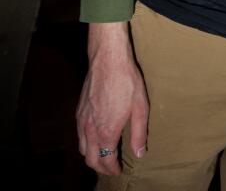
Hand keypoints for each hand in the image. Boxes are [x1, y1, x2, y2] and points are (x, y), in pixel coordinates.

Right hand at [76, 22, 148, 175]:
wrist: (107, 60)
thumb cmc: (127, 82)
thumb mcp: (140, 108)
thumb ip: (139, 133)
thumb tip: (140, 153)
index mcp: (106, 131)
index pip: (106, 160)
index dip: (112, 169)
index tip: (119, 171)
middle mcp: (90, 130)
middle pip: (90, 159)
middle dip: (100, 168)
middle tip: (111, 168)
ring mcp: (81, 121)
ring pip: (82, 148)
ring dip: (92, 156)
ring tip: (104, 156)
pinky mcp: (79, 111)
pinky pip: (79, 135)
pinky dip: (86, 144)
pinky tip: (96, 138)